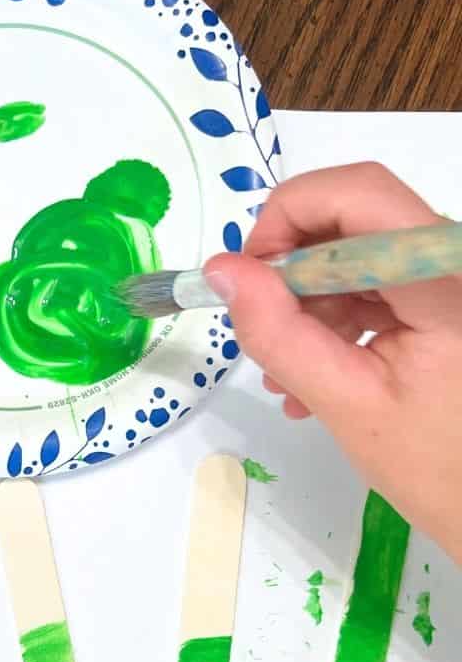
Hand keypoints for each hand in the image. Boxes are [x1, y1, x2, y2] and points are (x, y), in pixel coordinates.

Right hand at [204, 162, 461, 561]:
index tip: (247, 280)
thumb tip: (222, 272)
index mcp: (443, 277)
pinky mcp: (442, 302)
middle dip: (291, 272)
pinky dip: (333, 322)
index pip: (356, 193)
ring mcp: (449, 281)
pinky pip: (374, 287)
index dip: (287, 219)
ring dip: (307, 305)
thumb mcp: (345, 402)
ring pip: (356, 254)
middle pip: (353, 218)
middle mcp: (452, 260)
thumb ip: (280, 333)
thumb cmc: (437, 467)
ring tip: (285, 377)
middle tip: (260, 333)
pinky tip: (313, 377)